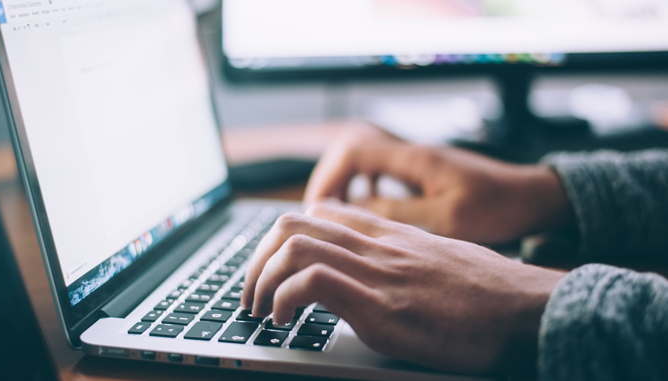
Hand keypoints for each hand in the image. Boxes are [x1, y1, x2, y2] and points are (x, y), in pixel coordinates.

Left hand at [242, 200, 565, 374]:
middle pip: (293, 223)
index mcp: (389, 235)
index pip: (320, 212)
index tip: (273, 269)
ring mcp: (378, 273)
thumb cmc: (490, 292)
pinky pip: (313, 282)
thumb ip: (402, 258)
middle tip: (252, 293)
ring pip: (294, 246)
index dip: (283, 238)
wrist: (530, 309)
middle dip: (257, 259)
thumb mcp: (439, 260)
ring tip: (260, 310)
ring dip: (261, 280)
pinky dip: (284, 299)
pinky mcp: (382, 307)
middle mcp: (377, 245)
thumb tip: (378, 273)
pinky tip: (285, 321)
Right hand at [304, 126, 573, 243]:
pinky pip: (381, 173)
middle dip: (329, 182)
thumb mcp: (447, 219)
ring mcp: (417, 162)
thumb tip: (353, 212)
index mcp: (414, 159)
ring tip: (335, 216)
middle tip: (319, 215)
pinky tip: (366, 212)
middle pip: (351, 152)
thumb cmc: (498, 207)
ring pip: (364, 162)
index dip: (328, 178)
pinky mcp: (423, 174)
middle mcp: (411, 154)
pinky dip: (365, 189)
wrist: (532, 198)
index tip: (318, 209)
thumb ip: (398, 214)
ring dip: (345, 185)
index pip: (353, 151)